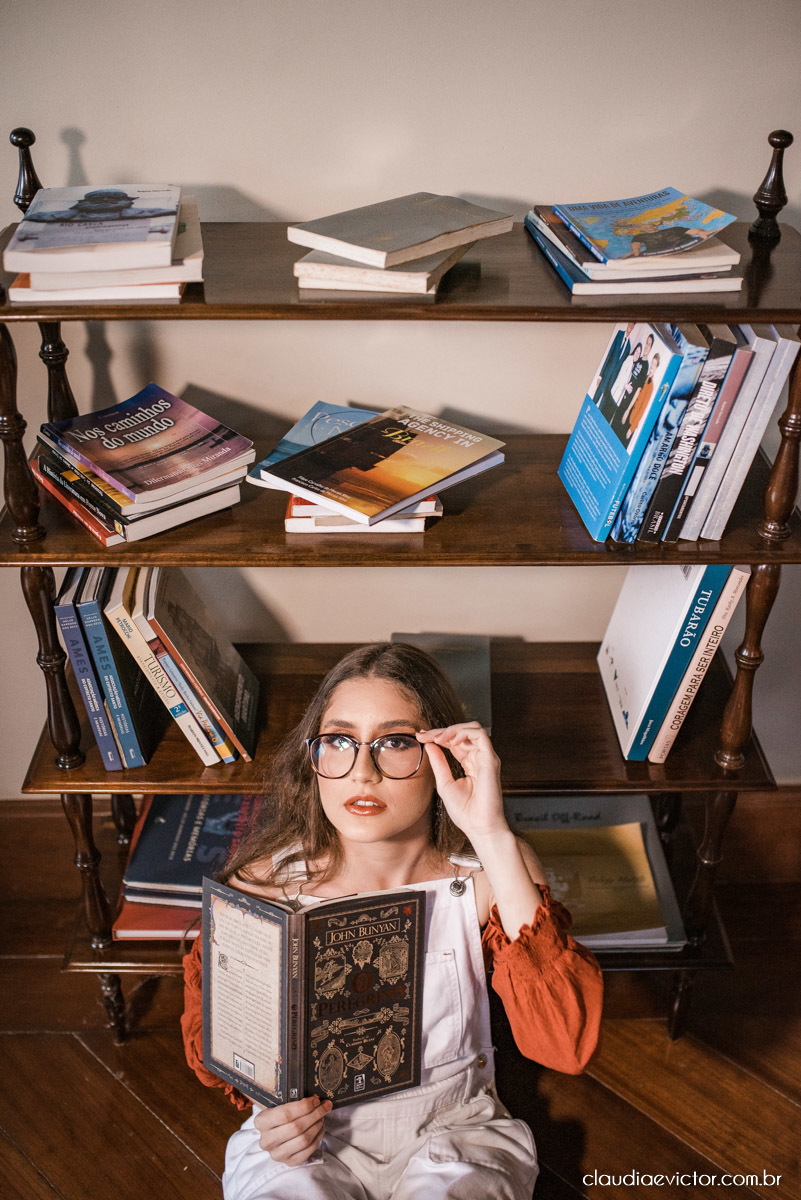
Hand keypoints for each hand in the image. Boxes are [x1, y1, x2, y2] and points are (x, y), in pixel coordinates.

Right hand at [254, 1095, 331, 1164]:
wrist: (274, 1134)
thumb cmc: (279, 1117)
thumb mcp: (279, 1106)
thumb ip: (292, 1101)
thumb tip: (315, 1100)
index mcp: (261, 1122)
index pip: (285, 1114)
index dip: (303, 1107)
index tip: (315, 1100)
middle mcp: (267, 1141)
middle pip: (296, 1128)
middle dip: (314, 1115)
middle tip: (325, 1106)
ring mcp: (277, 1154)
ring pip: (303, 1140)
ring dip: (317, 1126)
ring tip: (322, 1117)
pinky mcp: (289, 1162)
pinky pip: (308, 1151)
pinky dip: (318, 1138)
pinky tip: (320, 1128)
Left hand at [417, 722, 508, 840]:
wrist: (479, 827)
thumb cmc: (465, 811)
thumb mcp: (444, 783)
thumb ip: (438, 763)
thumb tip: (429, 745)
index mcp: (469, 763)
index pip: (455, 741)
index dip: (438, 736)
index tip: (421, 736)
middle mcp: (479, 758)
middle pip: (462, 732)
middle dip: (442, 730)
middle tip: (425, 735)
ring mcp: (486, 758)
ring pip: (472, 729)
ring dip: (453, 729)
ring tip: (438, 737)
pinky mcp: (490, 759)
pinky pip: (480, 735)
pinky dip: (464, 732)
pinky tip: (450, 740)